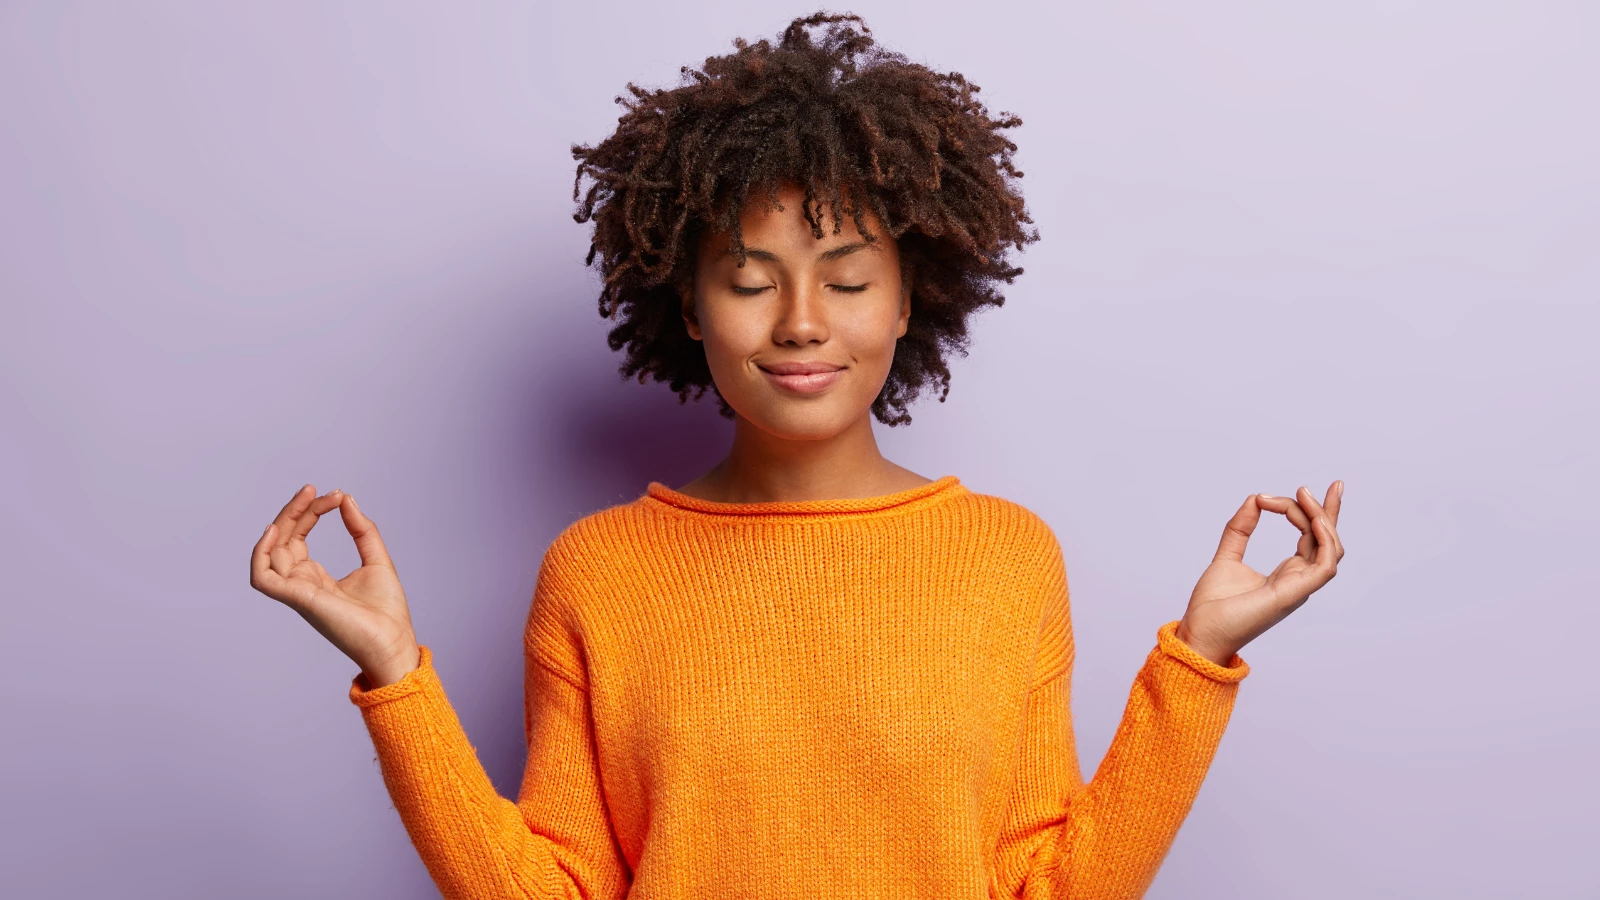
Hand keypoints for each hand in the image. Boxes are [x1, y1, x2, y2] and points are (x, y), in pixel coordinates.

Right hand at [249, 485, 420, 686]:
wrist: (394, 641)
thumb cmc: (386, 611)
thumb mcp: (377, 559)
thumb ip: (363, 530)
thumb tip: (347, 499)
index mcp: (316, 576)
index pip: (299, 536)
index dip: (311, 511)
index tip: (336, 495)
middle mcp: (301, 582)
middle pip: (282, 539)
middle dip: (296, 510)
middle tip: (314, 489)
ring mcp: (297, 591)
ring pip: (271, 551)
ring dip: (284, 520)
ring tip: (305, 498)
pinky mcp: (299, 599)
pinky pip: (262, 578)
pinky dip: (260, 554)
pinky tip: (274, 530)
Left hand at [1176, 481, 1345, 665]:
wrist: (1201, 632)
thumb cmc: (1213, 606)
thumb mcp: (1227, 556)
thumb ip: (1240, 529)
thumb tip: (1253, 499)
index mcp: (1287, 573)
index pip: (1311, 538)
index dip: (1309, 512)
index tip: (1278, 494)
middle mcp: (1298, 579)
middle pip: (1326, 540)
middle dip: (1330, 510)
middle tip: (1324, 485)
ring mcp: (1299, 587)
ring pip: (1330, 548)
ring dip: (1321, 518)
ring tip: (1302, 495)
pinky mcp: (1294, 594)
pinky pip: (1325, 565)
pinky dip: (1325, 540)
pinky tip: (1314, 519)